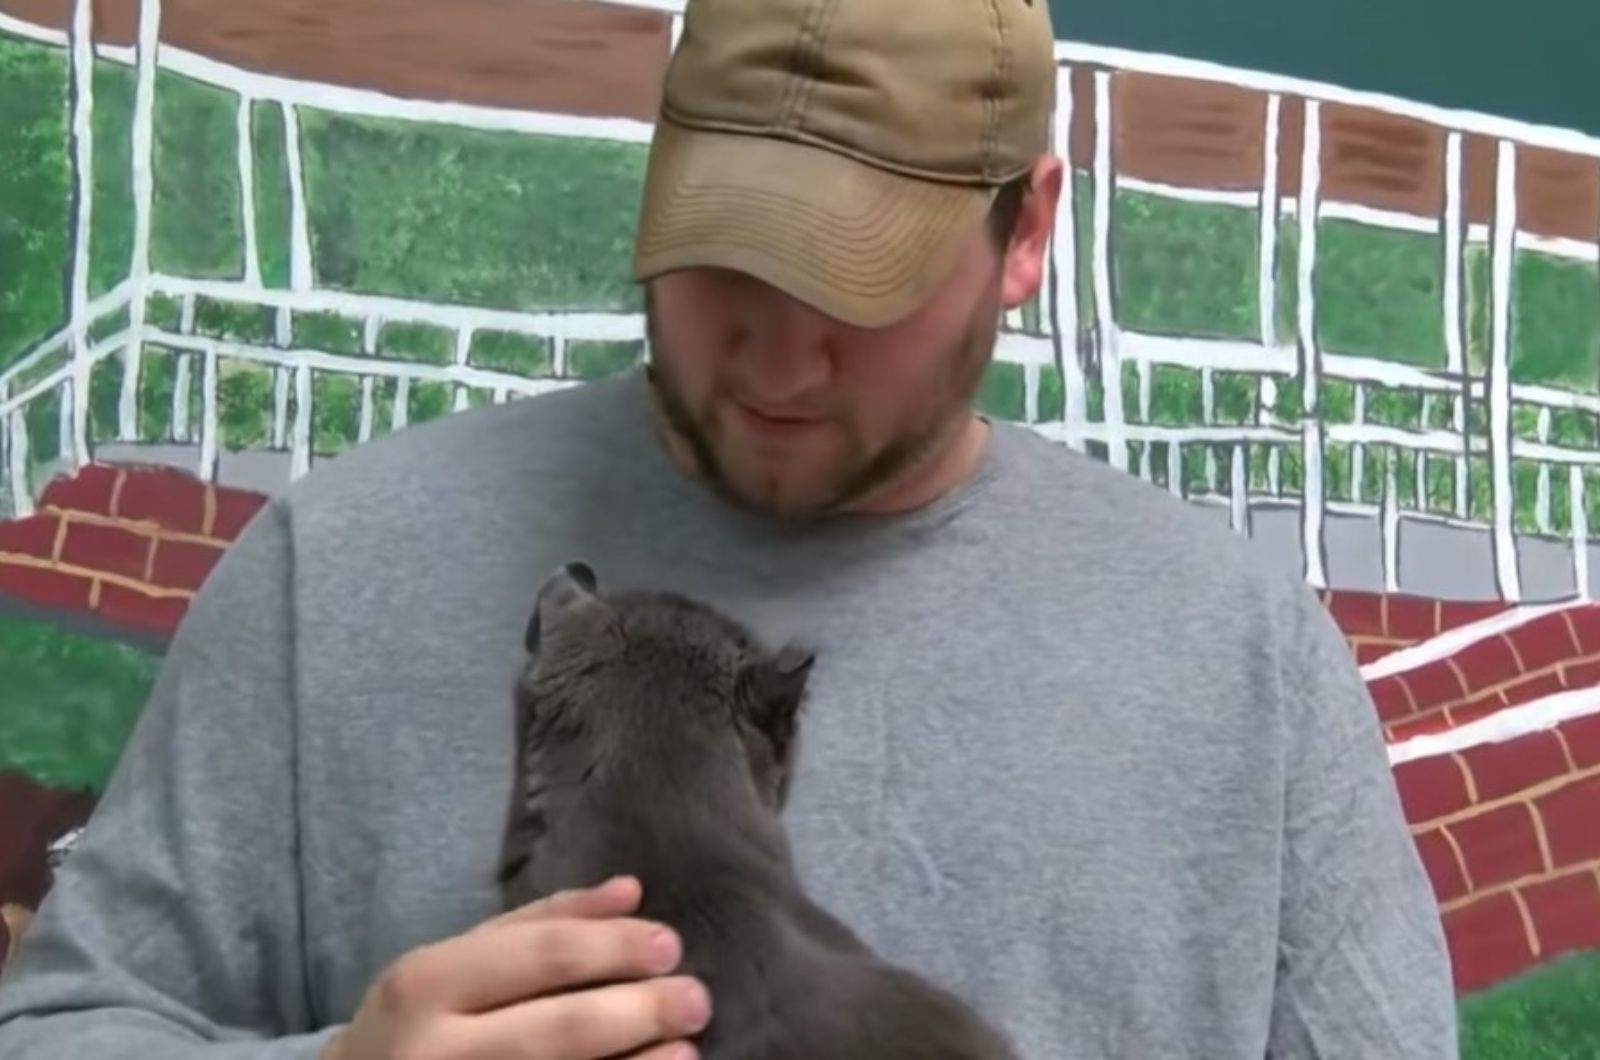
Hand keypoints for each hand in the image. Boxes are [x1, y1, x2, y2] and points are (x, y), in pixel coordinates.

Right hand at [323, 875, 709, 1059]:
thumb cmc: (414, 1024)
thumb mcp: (454, 962)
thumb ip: (540, 924)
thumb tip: (629, 891)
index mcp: (426, 984)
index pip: (542, 957)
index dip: (617, 948)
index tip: (671, 944)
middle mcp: (434, 1052)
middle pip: (562, 1029)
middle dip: (641, 1010)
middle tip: (696, 998)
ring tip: (688, 1050)